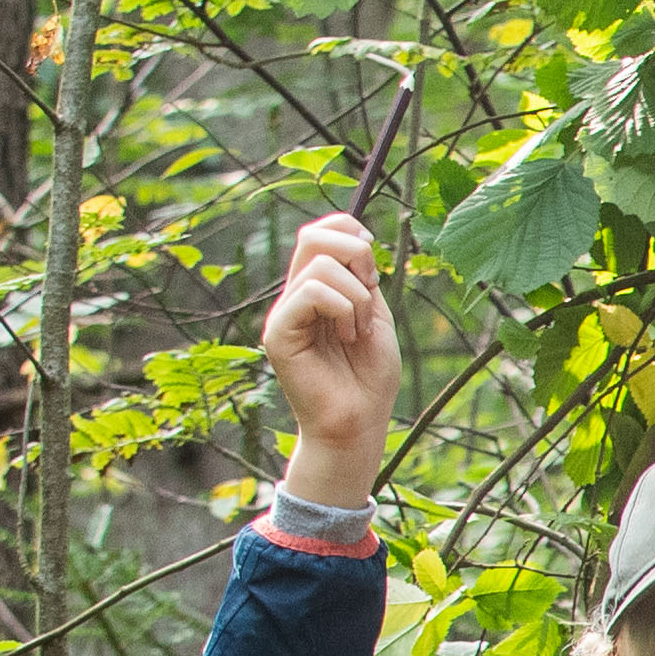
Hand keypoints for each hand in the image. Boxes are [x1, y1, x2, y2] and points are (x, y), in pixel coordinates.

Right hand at [261, 213, 399, 505]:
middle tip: (372, 291)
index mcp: (317, 290)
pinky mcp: (279, 333)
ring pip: (319, 264)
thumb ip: (363, 280)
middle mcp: (294, 296)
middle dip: (357, 255)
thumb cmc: (369, 378)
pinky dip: (344, 308)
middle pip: (313, 236)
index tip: (374, 267)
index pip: (319, 232)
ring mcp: (284, 313)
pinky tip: (348, 337)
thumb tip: (358, 235)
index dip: (350, 231)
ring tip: (358, 332)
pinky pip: (312, 291)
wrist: (359, 424)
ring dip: (357, 296)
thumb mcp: (375, 317)